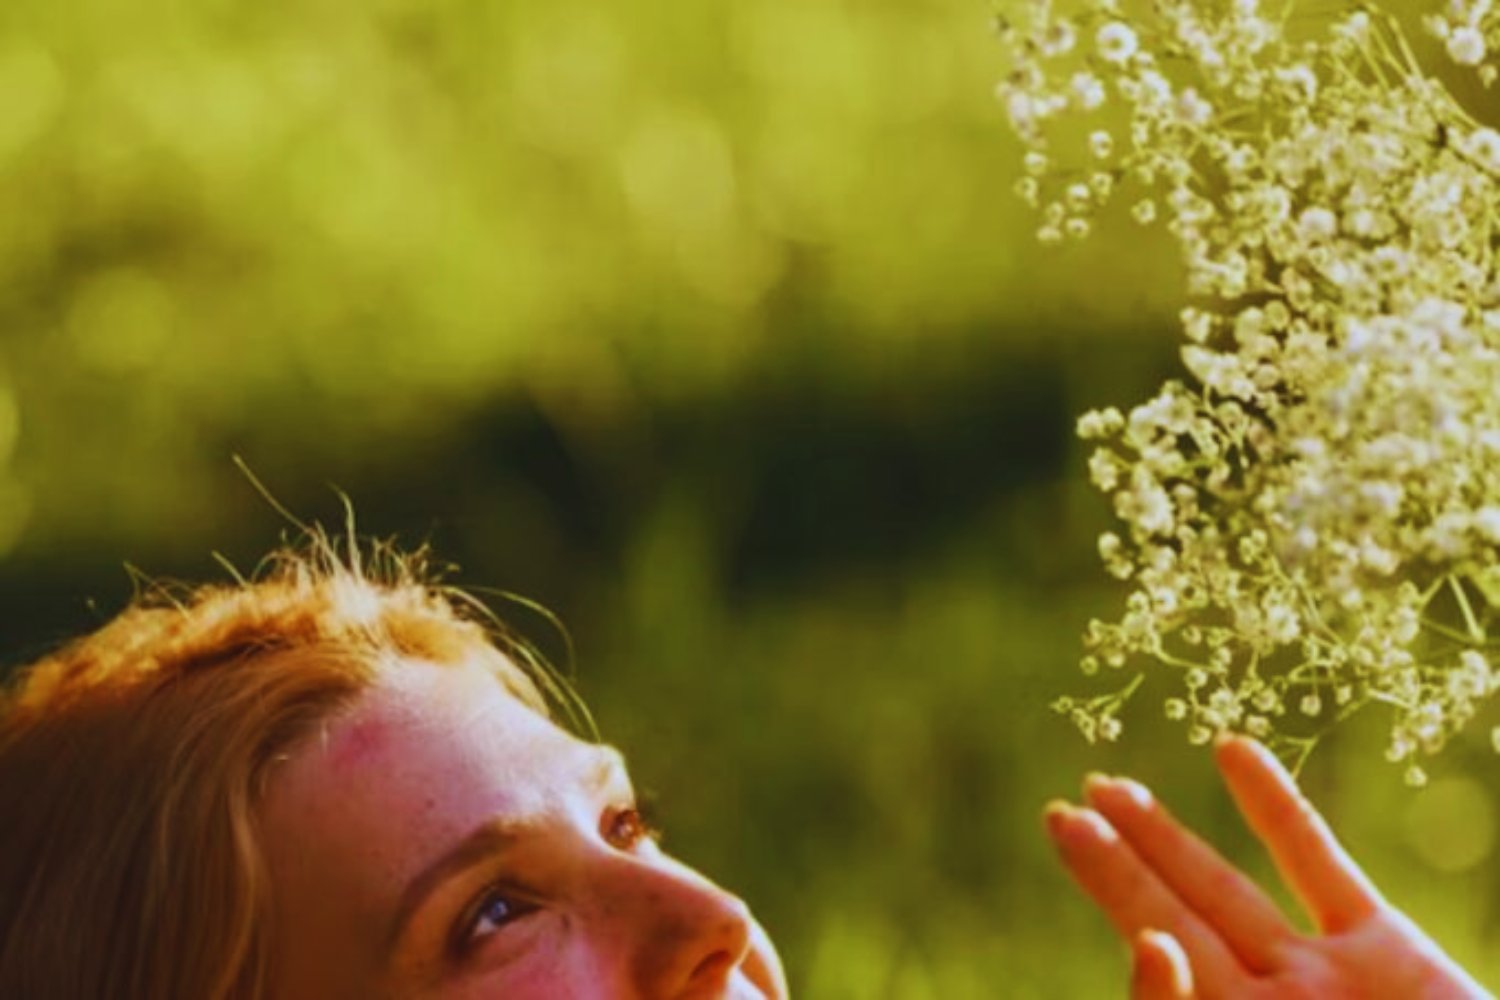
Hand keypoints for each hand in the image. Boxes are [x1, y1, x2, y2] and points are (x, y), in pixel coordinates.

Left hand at [1044, 736, 1491, 998]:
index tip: (1095, 911)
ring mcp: (1323, 981)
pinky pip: (1316, 865)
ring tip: (1106, 788)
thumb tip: (1156, 952)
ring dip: (1164, 837)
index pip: (1162, 992)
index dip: (1130, 956)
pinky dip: (1275, 804)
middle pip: (1171, 926)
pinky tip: (1231, 748)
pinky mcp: (1387, 951)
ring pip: (1224, 890)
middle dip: (1113, 873)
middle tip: (1060, 816)